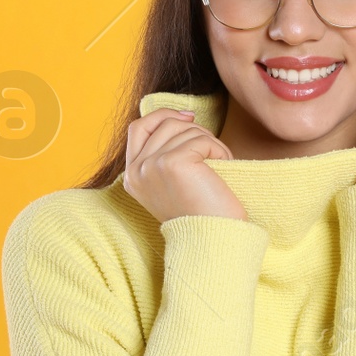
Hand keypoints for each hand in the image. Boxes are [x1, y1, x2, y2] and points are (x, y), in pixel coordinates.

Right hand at [124, 107, 247, 222]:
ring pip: (185, 129)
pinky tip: (223, 168)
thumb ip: (164, 152)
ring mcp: (151, 166)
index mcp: (132, 176)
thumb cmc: (201, 211)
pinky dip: (219, 149)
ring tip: (219, 165)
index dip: (163, 115)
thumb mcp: (172, 180)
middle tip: (211, 149)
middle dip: (193, 129)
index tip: (190, 117)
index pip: (138, 127)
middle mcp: (136, 171)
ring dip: (210, 141)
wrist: (214, 241)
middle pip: (165, 123)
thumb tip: (181, 115)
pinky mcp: (172, 163)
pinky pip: (202, 139)